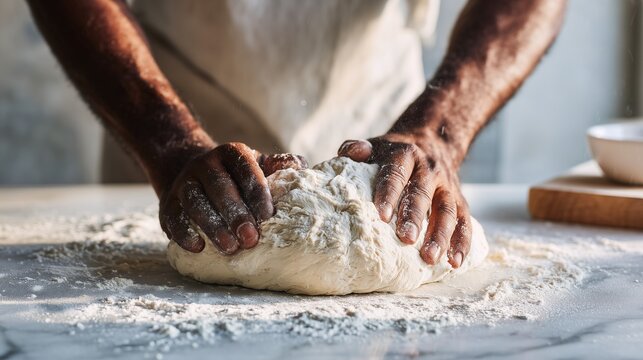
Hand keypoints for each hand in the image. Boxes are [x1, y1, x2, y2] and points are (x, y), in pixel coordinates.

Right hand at [159, 142, 306, 253]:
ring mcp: (184, 183)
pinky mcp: (168, 204)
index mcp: (232, 153)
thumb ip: (279, 166)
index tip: (268, 215)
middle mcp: (205, 164)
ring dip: (212, 226)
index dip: (257, 192)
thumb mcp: (259, 165)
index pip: (245, 169)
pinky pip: (173, 217)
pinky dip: (183, 233)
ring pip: (195, 203)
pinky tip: (198, 248)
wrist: (197, 174)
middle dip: (235, 214)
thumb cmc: (239, 177)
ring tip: (230, 248)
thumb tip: (302, 167)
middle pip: (219, 187)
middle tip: (250, 239)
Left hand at [338, 134, 470, 267]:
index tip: (382, 216)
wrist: (432, 142)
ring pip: (447, 209)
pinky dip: (462, 242)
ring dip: (440, 234)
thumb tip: (355, 152)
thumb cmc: (393, 154)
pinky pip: (465, 221)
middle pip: (422, 193)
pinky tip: (454, 262)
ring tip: (430, 258)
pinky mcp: (459, 200)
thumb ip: (357, 149)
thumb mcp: (376, 146)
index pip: (396, 173)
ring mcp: (447, 185)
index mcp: (405, 155)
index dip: (389, 193)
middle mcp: (429, 169)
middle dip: (415, 217)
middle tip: (406, 239)